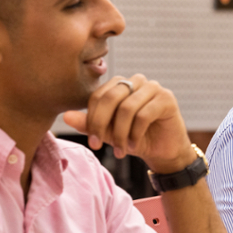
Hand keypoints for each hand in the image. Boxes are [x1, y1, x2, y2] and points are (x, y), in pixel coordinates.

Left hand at [62, 74, 194, 173]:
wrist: (163, 151)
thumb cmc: (136, 139)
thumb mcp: (109, 133)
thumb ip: (89, 124)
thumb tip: (66, 116)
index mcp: (120, 85)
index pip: (98, 95)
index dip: (91, 119)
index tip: (92, 142)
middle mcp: (136, 81)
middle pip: (111, 97)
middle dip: (102, 125)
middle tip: (100, 146)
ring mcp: (153, 88)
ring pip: (127, 107)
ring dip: (120, 134)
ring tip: (121, 150)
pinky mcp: (167, 99)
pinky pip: (144, 115)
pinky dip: (135, 134)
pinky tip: (134, 146)